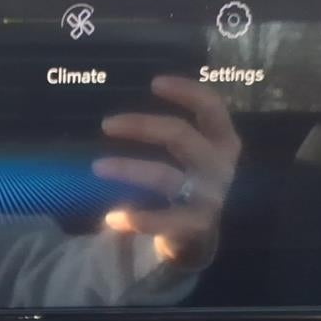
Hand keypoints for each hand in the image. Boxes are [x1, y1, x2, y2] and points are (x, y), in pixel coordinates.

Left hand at [93, 76, 240, 267]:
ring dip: (128, 168)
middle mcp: (220, 165)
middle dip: (141, 126)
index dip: (186, 91)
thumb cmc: (190, 185)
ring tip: (97, 167)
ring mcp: (211, 196)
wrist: (204, 238)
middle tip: (106, 124)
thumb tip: (120, 117)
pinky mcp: (197, 224)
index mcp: (223, 141)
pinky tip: (112, 217)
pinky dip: (136, 218)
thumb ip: (171, 134)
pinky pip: (164, 219)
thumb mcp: (191, 154)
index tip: (154, 83)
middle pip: (180, 135)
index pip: (211, 107)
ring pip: (164, 175)